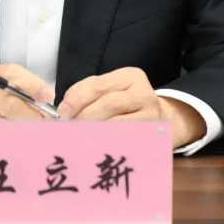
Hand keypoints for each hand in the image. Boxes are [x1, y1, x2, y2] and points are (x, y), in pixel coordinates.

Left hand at [57, 67, 205, 148]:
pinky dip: (105, 144)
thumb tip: (64, 109)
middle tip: (68, 127)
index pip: (98, 85)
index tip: (62, 111)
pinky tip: (94, 146)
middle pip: (107, 104)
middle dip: (83, 116)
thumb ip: (89, 93)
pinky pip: (124, 141)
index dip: (76, 98)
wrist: (162, 119)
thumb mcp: (112, 89)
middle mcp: (144, 93)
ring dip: (92, 132)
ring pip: (115, 124)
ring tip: (78, 137)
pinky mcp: (152, 137)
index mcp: (131, 76)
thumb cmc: (127, 104)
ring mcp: (151, 116)